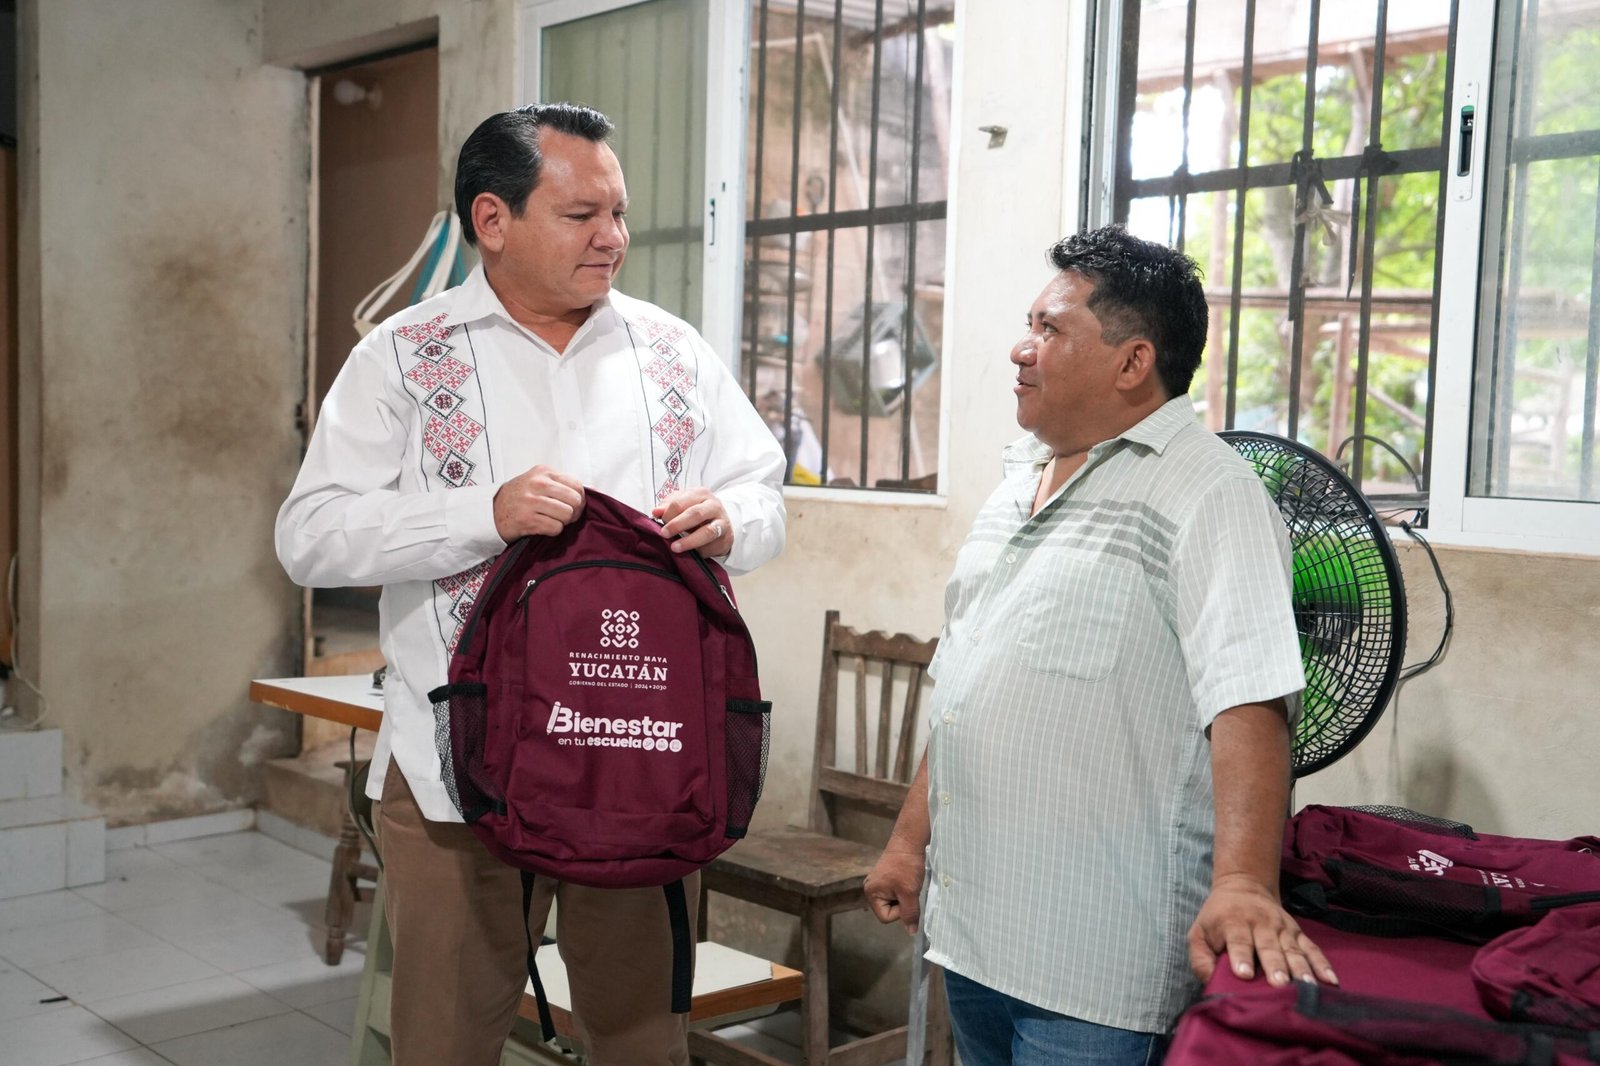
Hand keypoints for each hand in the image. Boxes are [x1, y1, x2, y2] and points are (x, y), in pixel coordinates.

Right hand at [492, 466, 584, 540]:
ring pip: (567, 514)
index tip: (572, 505)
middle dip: (574, 512)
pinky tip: (544, 527)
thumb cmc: (518, 497)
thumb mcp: (536, 480)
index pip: (577, 485)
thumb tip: (586, 495)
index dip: (579, 499)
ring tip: (553, 521)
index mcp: (543, 472)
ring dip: (563, 522)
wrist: (491, 511)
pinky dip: (554, 531)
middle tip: (565, 516)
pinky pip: (556, 528)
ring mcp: (531, 501)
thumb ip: (558, 483)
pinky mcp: (527, 519)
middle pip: (575, 500)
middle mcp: (538, 484)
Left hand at [652, 488, 732, 557]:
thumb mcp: (682, 505)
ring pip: (707, 531)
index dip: (668, 513)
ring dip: (689, 541)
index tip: (660, 522)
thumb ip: (668, 507)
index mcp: (700, 493)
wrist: (721, 523)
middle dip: (677, 525)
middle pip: (695, 514)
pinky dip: (699, 550)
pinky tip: (690, 553)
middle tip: (664, 534)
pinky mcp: (725, 538)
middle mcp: (713, 505)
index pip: (680, 502)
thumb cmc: (698, 513)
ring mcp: (722, 521)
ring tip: (675, 547)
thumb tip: (656, 512)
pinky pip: (712, 545)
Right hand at [864, 846, 925, 934]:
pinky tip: (907, 878)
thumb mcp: (910, 893)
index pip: (886, 918)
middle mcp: (870, 888)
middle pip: (888, 910)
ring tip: (908, 882)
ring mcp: (877, 882)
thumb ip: (910, 914)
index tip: (906, 895)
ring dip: (904, 896)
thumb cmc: (907, 866)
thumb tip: (911, 932)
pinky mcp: (885, 877)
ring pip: (893, 902)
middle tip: (907, 888)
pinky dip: (903, 889)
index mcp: (871, 893)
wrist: (909, 841)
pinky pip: (894, 892)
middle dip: (901, 903)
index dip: (900, 911)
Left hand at [1186, 873, 1336, 986]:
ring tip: (1307, 986)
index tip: (1245, 974)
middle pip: (1268, 946)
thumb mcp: (1199, 933)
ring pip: (1292, 949)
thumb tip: (1210, 982)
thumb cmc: (1217, 917)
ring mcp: (1282, 928)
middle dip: (1275, 965)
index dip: (1241, 956)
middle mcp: (1260, 924)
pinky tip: (1330, 980)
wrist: (1243, 887)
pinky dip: (1322, 964)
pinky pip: (1312, 948)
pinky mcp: (1297, 932)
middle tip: (1280, 983)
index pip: (1238, 941)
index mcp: (1233, 923)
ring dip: (1301, 968)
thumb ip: (1200, 958)